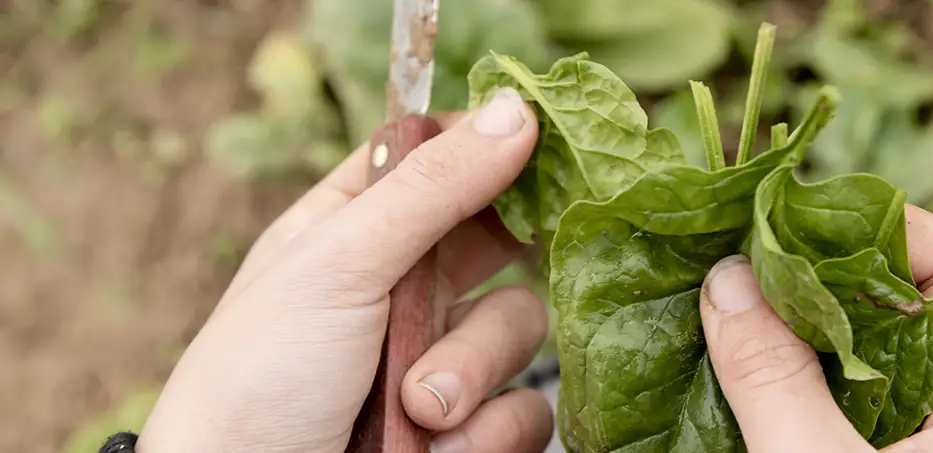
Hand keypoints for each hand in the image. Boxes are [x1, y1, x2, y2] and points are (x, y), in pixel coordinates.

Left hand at [140, 88, 552, 452]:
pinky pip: (523, 410)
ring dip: (474, 369)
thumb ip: (434, 187)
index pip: (440, 158)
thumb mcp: (338, 263)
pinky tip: (435, 446)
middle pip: (503, 237)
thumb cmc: (259, 380)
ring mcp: (439, 358)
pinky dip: (486, 431)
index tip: (538, 140)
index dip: (491, 145)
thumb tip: (518, 108)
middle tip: (515, 249)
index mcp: (356, 228)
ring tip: (417, 406)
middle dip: (505, 263)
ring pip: (521, 327)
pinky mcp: (467, 427)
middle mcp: (404, 287)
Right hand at [696, 205, 932, 451]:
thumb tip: (729, 279)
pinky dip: (806, 372)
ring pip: (879, 355)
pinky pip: (854, 400)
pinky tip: (755, 357)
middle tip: (764, 243)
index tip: (813, 209)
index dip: (899, 227)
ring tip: (749, 289)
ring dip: (815, 321)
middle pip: (919, 306)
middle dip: (839, 269)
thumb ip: (775, 379)